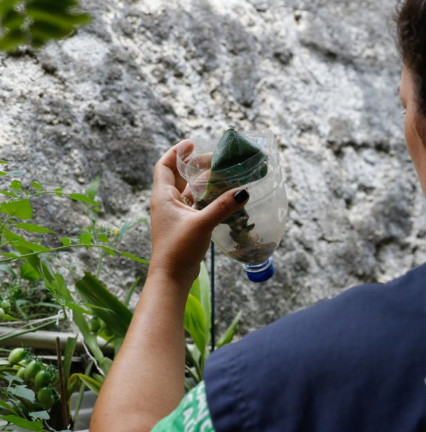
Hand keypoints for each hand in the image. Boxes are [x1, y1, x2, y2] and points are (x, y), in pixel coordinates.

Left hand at [147, 140, 248, 285]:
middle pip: (179, 176)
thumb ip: (223, 206)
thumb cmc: (179, 248)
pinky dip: (206, 198)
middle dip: (195, 166)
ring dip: (201, 182)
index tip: (191, 143)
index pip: (165, 165)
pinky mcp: (184, 226)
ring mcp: (175, 215)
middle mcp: (166, 203)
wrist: (171, 277)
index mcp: (163, 197)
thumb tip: (243, 191)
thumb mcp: (202, 224)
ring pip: (188, 191)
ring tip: (220, 174)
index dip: (177, 152)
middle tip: (215, 160)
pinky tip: (220, 197)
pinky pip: (195, 205)